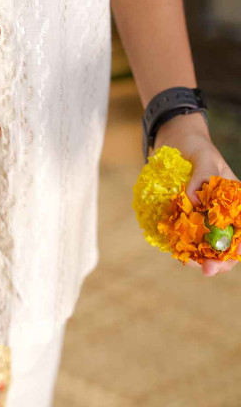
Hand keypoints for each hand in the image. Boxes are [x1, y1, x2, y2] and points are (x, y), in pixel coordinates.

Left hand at [153, 112, 239, 276]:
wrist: (173, 139)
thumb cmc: (194, 146)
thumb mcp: (203, 155)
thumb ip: (202, 176)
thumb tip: (192, 201)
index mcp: (234, 200)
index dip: (238, 247)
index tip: (230, 255)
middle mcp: (220, 212)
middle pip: (225, 244)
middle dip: (218, 260)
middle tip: (204, 269)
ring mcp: (200, 215)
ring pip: (204, 244)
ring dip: (198, 257)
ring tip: (186, 261)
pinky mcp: (183, 215)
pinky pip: (184, 235)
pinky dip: (181, 244)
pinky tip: (174, 249)